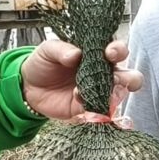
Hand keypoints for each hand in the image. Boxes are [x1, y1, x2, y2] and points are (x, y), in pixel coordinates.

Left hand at [20, 39, 142, 122]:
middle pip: (128, 76)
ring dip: (114, 95)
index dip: (118, 51)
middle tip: (116, 78)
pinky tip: (78, 98)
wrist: (28, 86)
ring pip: (119, 95)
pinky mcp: (88, 108)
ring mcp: (98, 92)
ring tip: (102, 93)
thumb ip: (61, 49)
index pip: (117, 51)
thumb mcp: (48, 50)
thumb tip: (75, 55)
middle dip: (130, 78)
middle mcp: (102, 73)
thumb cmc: (43, 63)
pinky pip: (99, 110)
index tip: (110, 52)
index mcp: (96, 54)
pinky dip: (93, 106)